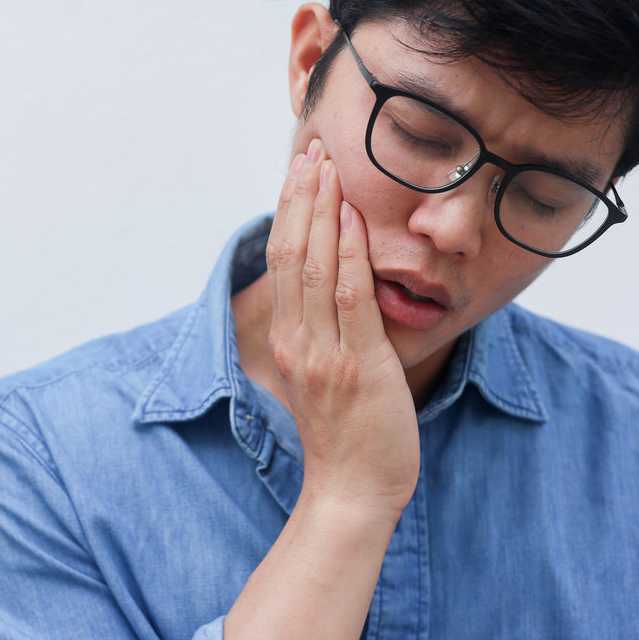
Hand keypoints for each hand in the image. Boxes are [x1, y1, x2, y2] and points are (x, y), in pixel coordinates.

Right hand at [266, 139, 419, 514]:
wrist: (353, 491)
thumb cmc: (348, 436)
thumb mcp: (325, 375)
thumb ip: (327, 330)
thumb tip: (340, 286)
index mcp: (287, 340)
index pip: (282, 260)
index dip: (290, 211)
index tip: (301, 169)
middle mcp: (295, 340)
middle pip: (289, 252)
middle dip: (301, 196)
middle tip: (311, 148)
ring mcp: (322, 352)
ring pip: (312, 265)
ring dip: (320, 211)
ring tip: (327, 166)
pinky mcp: (357, 365)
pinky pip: (347, 298)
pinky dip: (346, 253)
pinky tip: (351, 219)